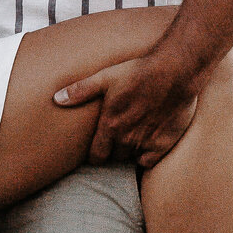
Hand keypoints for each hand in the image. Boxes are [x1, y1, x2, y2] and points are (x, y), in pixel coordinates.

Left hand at [54, 55, 198, 168]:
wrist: (175, 72)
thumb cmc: (139, 71)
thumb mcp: (106, 76)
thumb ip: (81, 90)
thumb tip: (57, 99)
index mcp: (110, 125)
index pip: (96, 156)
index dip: (96, 154)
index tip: (99, 148)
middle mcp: (126, 138)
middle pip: (114, 156)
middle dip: (114, 149)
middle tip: (118, 136)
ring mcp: (145, 143)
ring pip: (131, 158)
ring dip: (130, 150)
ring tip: (134, 135)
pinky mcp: (163, 145)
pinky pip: (149, 162)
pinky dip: (147, 155)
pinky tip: (148, 141)